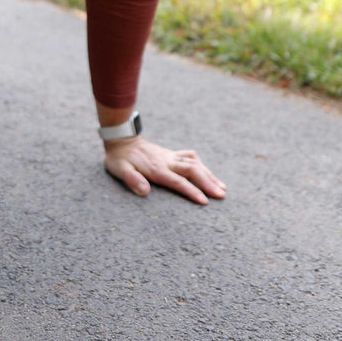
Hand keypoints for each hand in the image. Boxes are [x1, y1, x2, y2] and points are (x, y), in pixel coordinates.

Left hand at [103, 136, 226, 204]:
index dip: (192, 191)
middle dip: (209, 183)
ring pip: (195, 163)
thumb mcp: (119, 169)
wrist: (121, 139)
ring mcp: (170, 156)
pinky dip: (202, 165)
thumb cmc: (119, 159)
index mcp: (156, 169)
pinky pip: (191, 157)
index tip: (205, 201)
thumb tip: (145, 191)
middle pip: (193, 171)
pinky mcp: (171, 154)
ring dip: (209, 175)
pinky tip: (208, 173)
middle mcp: (167, 161)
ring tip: (222, 187)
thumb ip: (132, 179)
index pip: (178, 181)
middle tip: (222, 195)